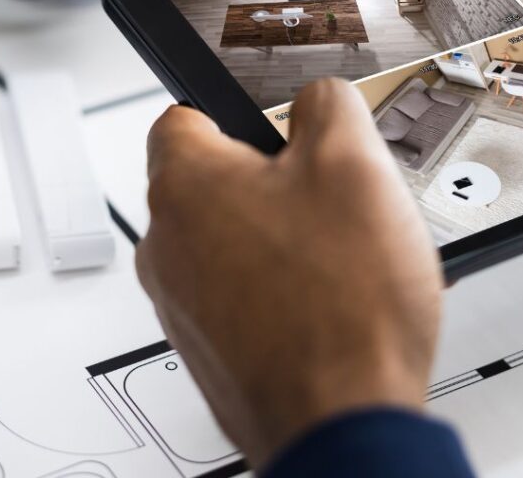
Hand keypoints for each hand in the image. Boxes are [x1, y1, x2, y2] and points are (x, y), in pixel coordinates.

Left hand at [135, 78, 442, 470]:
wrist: (344, 425)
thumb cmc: (341, 308)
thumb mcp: (354, 163)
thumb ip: (328, 105)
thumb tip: (318, 98)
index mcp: (185, 188)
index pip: (184, 112)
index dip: (235, 106)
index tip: (267, 115)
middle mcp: (168, 248)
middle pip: (219, 179)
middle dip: (277, 177)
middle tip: (331, 192)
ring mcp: (185, 305)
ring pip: (237, 236)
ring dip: (285, 233)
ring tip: (342, 254)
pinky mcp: (212, 349)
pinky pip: (245, 290)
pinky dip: (284, 285)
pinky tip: (334, 298)